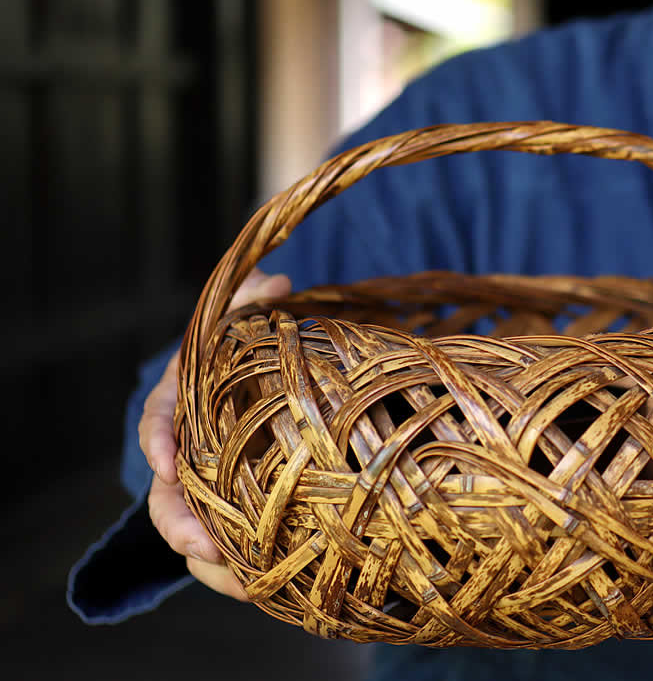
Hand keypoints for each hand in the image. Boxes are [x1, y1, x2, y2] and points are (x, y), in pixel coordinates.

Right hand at [140, 268, 291, 600]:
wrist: (259, 387)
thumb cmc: (247, 353)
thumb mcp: (247, 323)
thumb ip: (253, 301)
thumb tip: (275, 281)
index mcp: (184, 405)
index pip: (160, 422)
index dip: (160, 443)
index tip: (169, 462)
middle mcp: (189, 451)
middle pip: (169, 494)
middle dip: (180, 522)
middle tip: (202, 546)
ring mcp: (212, 485)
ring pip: (197, 529)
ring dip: (212, 559)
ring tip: (239, 582)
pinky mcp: (238, 510)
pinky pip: (233, 543)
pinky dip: (243, 568)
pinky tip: (266, 588)